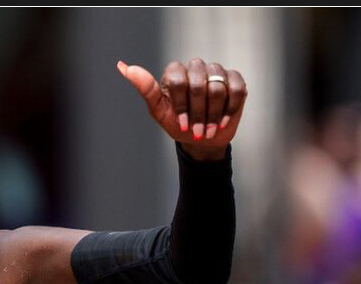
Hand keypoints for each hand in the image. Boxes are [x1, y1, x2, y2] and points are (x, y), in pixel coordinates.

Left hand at [118, 58, 246, 160]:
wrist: (201, 139)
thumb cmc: (177, 123)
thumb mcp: (158, 110)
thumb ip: (145, 89)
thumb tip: (123, 67)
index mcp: (174, 72)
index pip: (178, 81)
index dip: (182, 105)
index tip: (182, 124)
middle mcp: (195, 67)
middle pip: (198, 84)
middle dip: (198, 113)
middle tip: (196, 131)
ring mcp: (216, 72)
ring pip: (218, 87)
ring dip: (213, 113)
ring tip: (209, 129)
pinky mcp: (235, 80)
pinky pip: (236, 89)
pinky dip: (230, 108)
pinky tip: (223, 121)